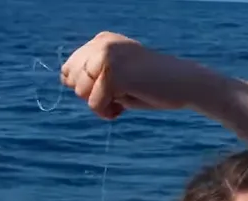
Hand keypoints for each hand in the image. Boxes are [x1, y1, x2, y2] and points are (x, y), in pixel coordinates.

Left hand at [60, 32, 205, 119]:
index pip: (69, 69)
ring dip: (102, 104)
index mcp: (102, 40)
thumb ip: (92, 73)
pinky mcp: (113, 74)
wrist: (184, 84)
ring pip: (81, 94)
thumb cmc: (152, 85)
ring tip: (126, 96)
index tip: (114, 87)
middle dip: (91, 95)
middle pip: (72, 81)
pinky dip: (108, 112)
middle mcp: (102, 44)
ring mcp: (107, 57)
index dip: (87, 87)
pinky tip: (126, 106)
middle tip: (119, 93)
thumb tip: (63, 78)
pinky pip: (95, 105)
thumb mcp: (117, 74)